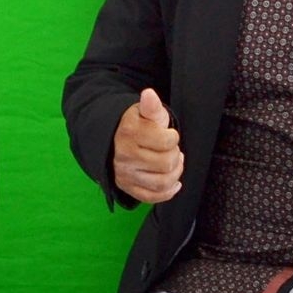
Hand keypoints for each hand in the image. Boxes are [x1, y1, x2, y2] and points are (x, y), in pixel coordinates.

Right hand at [113, 87, 183, 202]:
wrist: (117, 139)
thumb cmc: (139, 125)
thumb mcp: (147, 112)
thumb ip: (152, 106)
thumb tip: (149, 95)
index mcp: (130, 133)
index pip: (167, 141)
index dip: (173, 138)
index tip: (169, 135)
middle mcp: (124, 156)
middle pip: (167, 163)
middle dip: (174, 155)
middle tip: (170, 149)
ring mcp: (125, 174)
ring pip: (162, 182)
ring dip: (175, 173)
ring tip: (172, 162)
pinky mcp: (127, 188)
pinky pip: (152, 197)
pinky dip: (167, 192)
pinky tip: (173, 182)